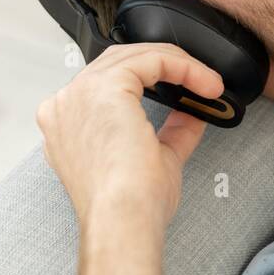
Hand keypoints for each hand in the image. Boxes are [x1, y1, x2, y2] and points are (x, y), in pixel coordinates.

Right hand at [35, 43, 223, 230]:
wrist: (124, 219)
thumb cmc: (131, 204)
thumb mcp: (157, 158)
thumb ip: (172, 131)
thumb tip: (191, 113)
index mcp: (68, 125)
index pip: (108, 83)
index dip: (152, 81)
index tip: (187, 93)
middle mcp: (66, 106)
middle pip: (119, 62)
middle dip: (165, 66)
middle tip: (201, 82)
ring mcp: (79, 94)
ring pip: (135, 55)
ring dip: (177, 64)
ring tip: (207, 82)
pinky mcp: (104, 87)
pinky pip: (151, 60)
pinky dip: (183, 67)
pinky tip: (205, 83)